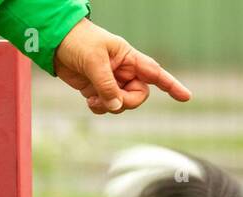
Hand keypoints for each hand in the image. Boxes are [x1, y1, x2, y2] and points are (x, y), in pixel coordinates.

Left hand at [55, 18, 190, 114]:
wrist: (56, 43)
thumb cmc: (78, 42)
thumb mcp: (94, 61)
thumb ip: (107, 85)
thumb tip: (116, 106)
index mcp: (129, 58)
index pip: (155, 73)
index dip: (171, 85)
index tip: (186, 97)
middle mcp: (123, 71)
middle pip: (139, 96)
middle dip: (127, 102)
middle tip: (110, 100)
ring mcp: (111, 82)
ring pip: (122, 104)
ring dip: (110, 106)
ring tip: (93, 98)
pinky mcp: (98, 90)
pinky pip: (107, 107)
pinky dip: (100, 108)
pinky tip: (89, 101)